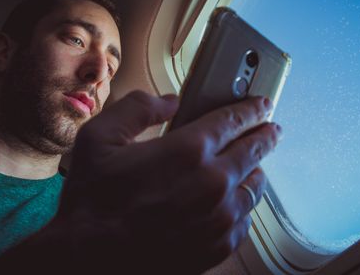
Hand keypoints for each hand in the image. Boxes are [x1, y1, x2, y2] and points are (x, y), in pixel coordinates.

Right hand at [57, 90, 281, 273]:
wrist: (89, 258)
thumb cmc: (93, 201)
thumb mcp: (99, 138)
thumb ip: (137, 108)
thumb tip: (169, 101)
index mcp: (187, 150)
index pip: (234, 120)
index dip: (252, 109)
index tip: (262, 105)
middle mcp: (212, 183)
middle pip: (253, 150)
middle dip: (265, 135)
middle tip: (271, 130)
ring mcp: (219, 217)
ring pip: (254, 186)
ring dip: (254, 171)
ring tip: (252, 166)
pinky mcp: (218, 246)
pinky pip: (245, 219)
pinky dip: (242, 206)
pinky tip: (233, 202)